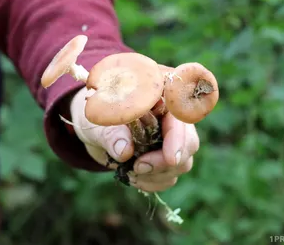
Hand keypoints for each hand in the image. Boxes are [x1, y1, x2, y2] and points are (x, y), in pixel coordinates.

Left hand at [70, 86, 198, 191]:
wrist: (94, 131)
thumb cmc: (98, 118)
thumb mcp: (99, 123)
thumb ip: (112, 134)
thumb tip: (125, 151)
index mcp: (160, 101)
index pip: (179, 120)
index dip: (178, 140)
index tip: (170, 159)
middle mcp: (171, 120)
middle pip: (189, 144)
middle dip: (165, 162)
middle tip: (137, 167)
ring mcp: (171, 141)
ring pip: (182, 164)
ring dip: (156, 175)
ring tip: (130, 171)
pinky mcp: (165, 160)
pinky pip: (169, 178)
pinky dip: (152, 182)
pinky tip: (133, 177)